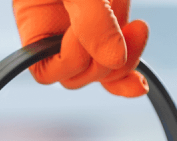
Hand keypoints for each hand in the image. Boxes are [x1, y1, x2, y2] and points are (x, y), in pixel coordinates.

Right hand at [13, 0, 148, 96]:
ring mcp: (87, 33)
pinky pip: (117, 67)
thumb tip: (115, 61)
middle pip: (76, 76)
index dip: (70, 60)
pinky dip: (129, 76)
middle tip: (119, 29)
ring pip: (102, 72)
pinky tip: (140, 85)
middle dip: (101, 61)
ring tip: (137, 29)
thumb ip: (93, 20)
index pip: (45, 69)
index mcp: (35, 22)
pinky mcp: (112, 30)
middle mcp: (58, 32)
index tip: (83, 33)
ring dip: (125, 60)